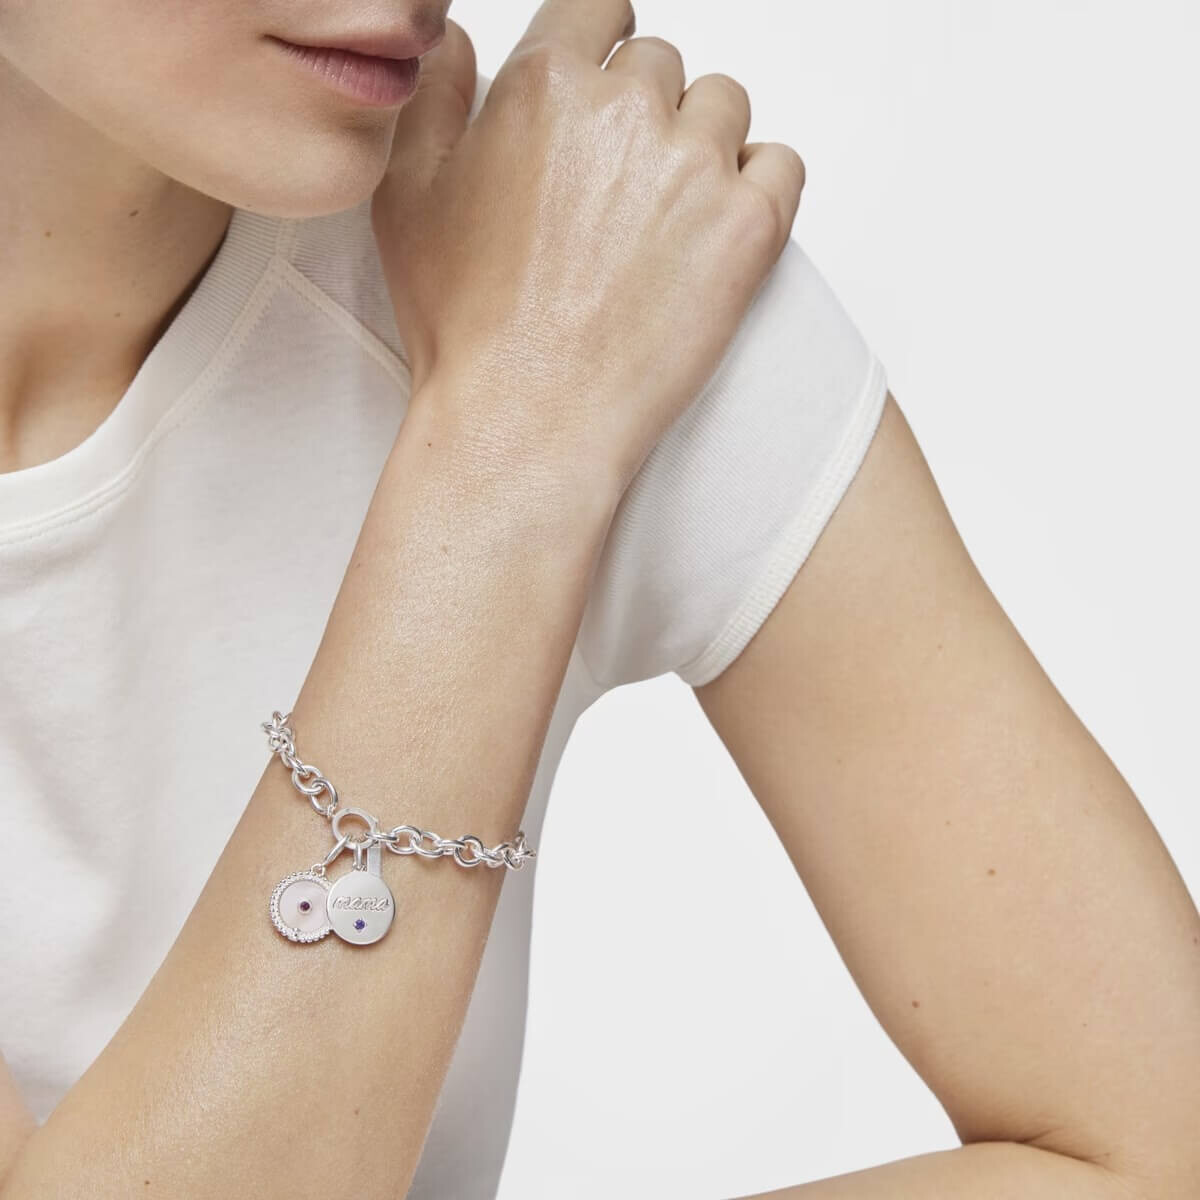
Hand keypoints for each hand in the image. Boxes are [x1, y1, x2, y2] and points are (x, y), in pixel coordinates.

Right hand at [372, 0, 805, 493]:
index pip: (599, 9)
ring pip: (724, 108)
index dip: (602, 46)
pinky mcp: (750, 226)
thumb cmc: (468, 326)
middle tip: (621, 192)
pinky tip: (720, 230)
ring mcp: (696, 165)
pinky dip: (759, 188)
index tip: (604, 90)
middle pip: (662, 66)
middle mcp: (627, 108)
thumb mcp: (407, 195)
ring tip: (667, 221)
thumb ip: (440, 96)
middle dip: (644, 114)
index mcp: (546, 86)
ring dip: (702, 148)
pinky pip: (781, 165)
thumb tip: (463, 40)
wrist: (530, 418)